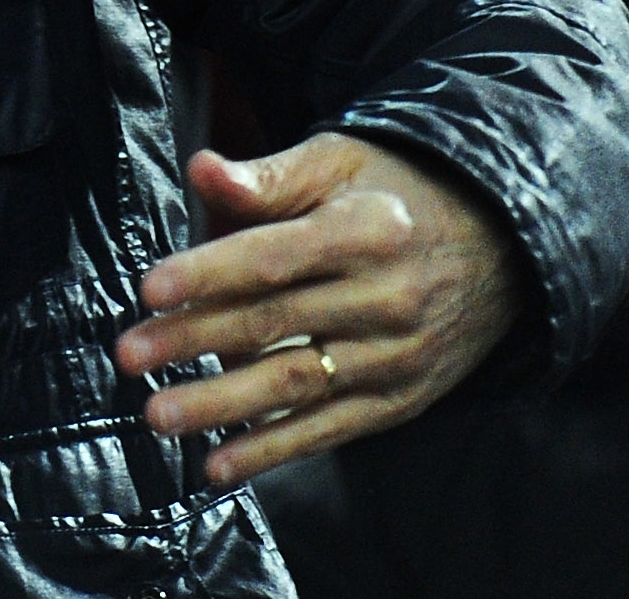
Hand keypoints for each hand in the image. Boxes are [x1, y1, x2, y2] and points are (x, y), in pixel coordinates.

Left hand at [111, 132, 523, 485]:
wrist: (500, 247)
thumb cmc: (393, 196)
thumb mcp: (338, 165)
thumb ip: (267, 177)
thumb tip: (201, 169)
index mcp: (365, 232)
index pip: (272, 258)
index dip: (208, 274)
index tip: (148, 290)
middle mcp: (387, 299)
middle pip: (273, 323)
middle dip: (194, 341)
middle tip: (128, 356)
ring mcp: (397, 355)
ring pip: (295, 386)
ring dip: (222, 405)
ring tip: (158, 416)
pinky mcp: (401, 398)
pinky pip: (330, 429)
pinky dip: (273, 450)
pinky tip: (219, 464)